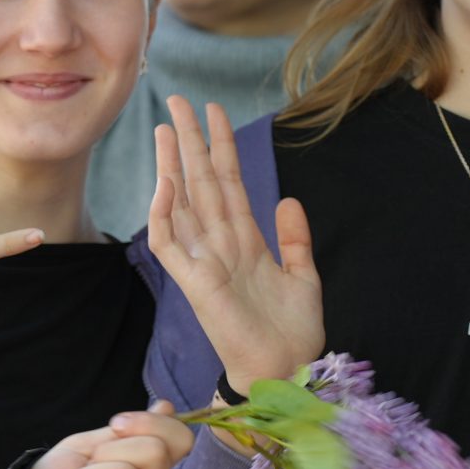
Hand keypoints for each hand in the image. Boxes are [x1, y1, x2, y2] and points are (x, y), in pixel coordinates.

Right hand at [148, 96, 322, 395]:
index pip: (227, 183)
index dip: (220, 147)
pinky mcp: (195, 284)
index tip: (213, 112)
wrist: (286, 367)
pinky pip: (171, 244)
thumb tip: (290, 200)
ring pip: (182, 204)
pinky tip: (165, 185)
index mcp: (244, 241)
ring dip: (173, 166)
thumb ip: (294, 238)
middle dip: (189, 141)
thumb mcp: (304, 275)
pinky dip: (164, 216)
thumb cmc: (293, 332)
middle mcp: (219, 245)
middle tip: (176, 101)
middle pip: (200, 182)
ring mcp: (204, 262)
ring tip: (166, 128)